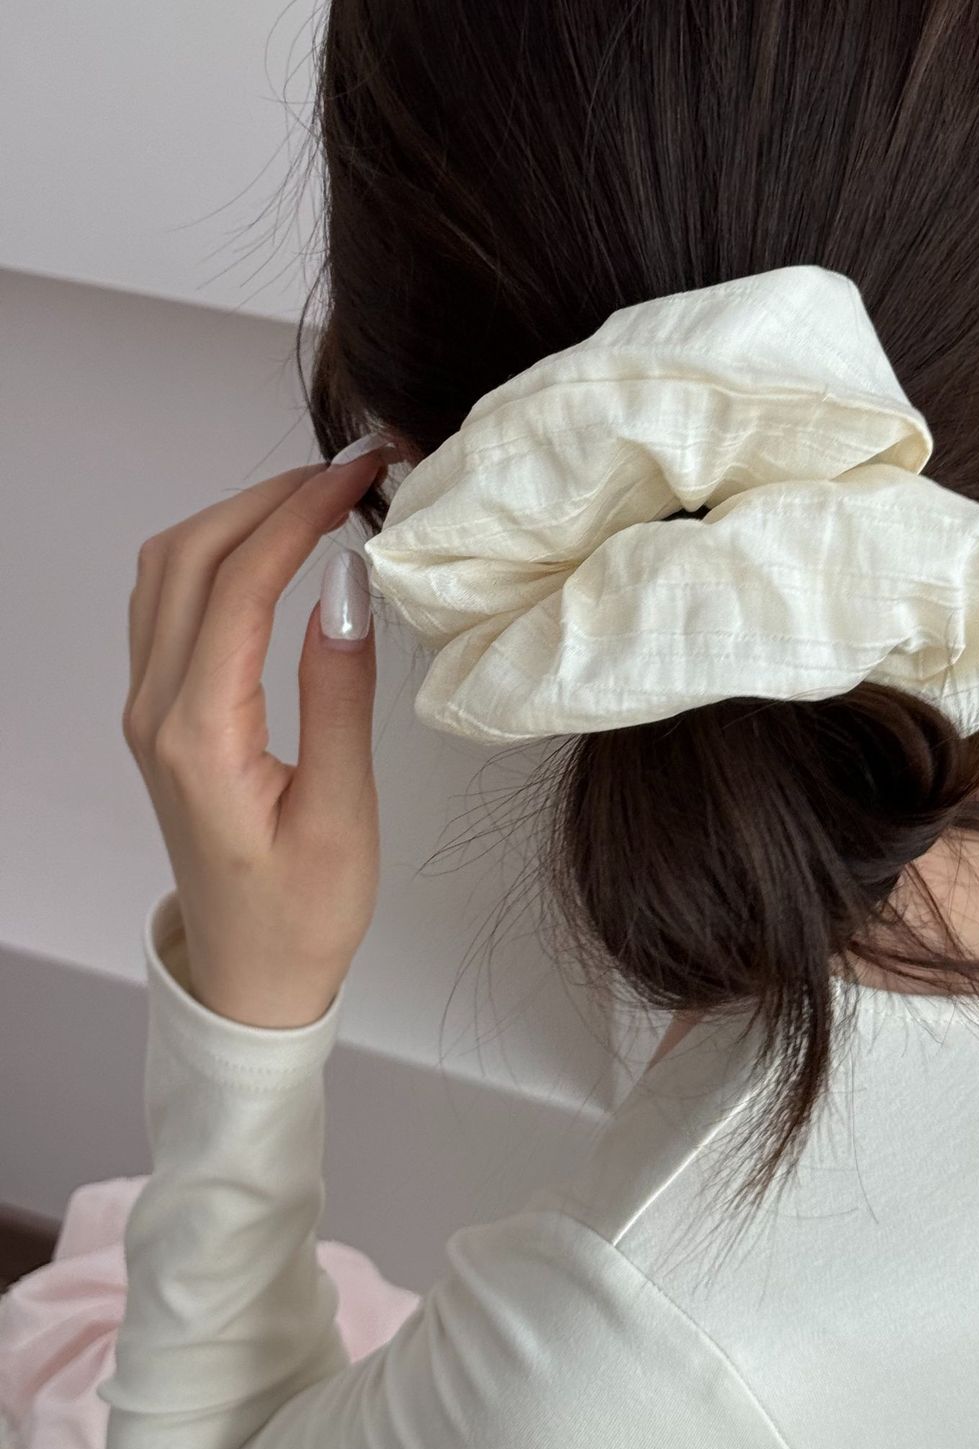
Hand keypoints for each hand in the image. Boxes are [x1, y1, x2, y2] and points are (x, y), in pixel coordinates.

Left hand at [122, 448, 396, 1028]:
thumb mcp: (342, 813)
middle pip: (190, 556)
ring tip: (317, 497)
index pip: (240, 583)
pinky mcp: (161, 713)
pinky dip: (218, 552)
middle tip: (348, 471)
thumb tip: (344, 586)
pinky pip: (167, 602)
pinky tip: (273, 549)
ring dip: (237, 516)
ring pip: (168, 570)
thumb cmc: (302, 913)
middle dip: (268, 496)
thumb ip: (338, 695)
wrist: (251, 976)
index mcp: (199, 735)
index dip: (301, 515)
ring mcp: (149, 709)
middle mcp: (157, 711)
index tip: (359, 476)